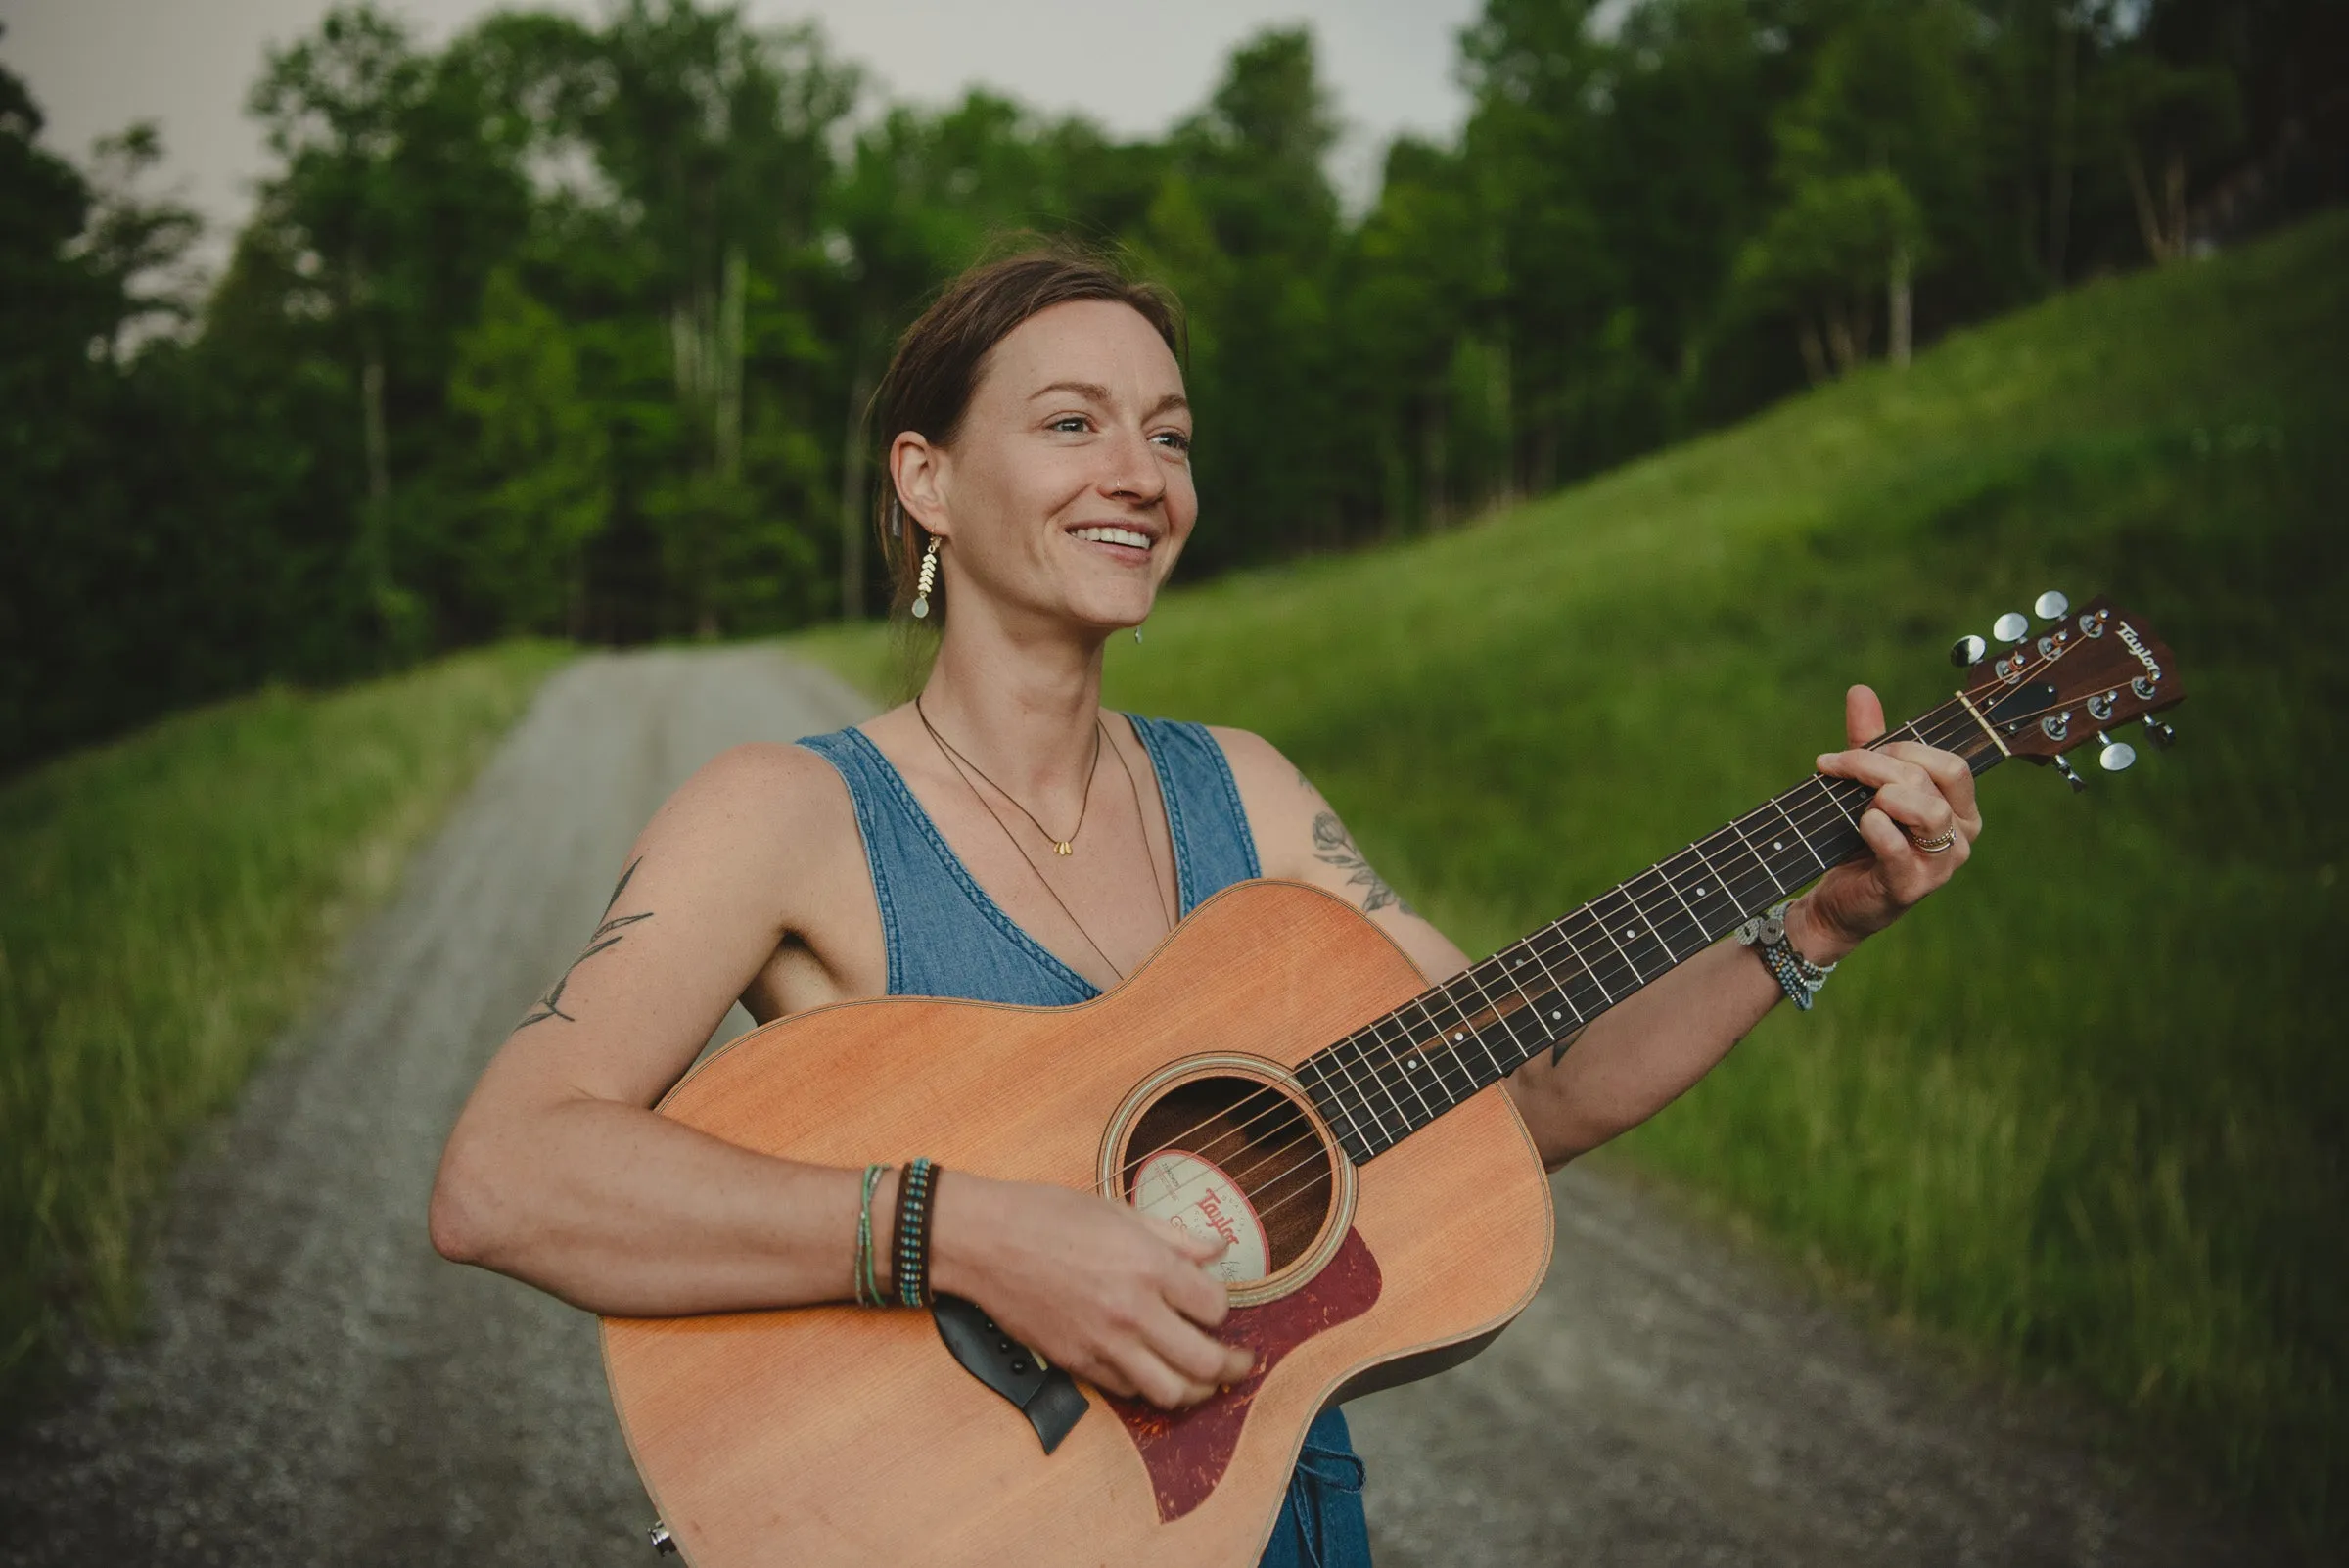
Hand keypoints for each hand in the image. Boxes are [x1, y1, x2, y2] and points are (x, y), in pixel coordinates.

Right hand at [929, 1173, 1255, 1409]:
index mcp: (1149, 1266)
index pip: (1216, 1306)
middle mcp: (1133, 1312)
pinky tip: (1151, 1371)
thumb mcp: (1117, 1210)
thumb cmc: (1045, 1215)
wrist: (984, 1241)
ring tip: (1204, 1381)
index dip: (1222, 1307)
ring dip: (1196, 1390)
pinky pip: (1128, 1391)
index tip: (1215, 1303)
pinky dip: (1147, 1387)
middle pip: (1205, 1361)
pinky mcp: (1077, 1363)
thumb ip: (1174, 1236)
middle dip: (1232, 1366)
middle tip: (1240, 1363)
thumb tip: (1217, 1250)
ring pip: (1171, 1391)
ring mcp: (1104, 1344)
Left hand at [1794, 684, 1981, 961]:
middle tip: (1840, 769)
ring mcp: (1941, 864)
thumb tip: (1860, 690)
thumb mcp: (1865, 786)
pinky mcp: (1911, 886)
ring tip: (1855, 803)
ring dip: (1881, 793)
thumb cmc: (1858, 841)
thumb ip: (1868, 740)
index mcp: (1960, 808)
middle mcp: (1960, 835)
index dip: (1900, 749)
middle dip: (1881, 764)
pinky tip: (1859, 824)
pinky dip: (1874, 828)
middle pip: (1935, 778)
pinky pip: (1898, 847)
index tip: (1854, 753)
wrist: (1835, 901)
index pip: (1949, 763)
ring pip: (1927, 810)